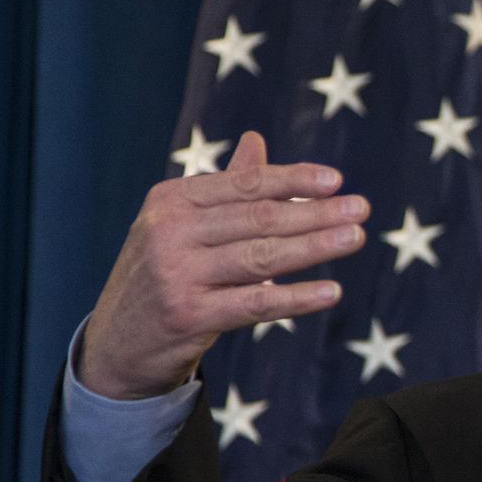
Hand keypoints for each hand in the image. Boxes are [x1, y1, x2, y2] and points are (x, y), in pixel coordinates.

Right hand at [78, 131, 367, 399]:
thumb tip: (256, 140)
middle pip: (258, 218)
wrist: (119, 340)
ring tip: (356, 237)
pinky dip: (296, 297)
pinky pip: (255, 303)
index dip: (292, 180)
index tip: (336, 181)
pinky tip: (330, 291)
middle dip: (315, 213)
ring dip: (315, 246)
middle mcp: (170, 232)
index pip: (244, 185)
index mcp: (171, 201)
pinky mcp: (189, 315)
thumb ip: (226, 188)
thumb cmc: (165, 272)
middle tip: (361, 208)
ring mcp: (177, 274)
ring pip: (261, 257)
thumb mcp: (183, 225)